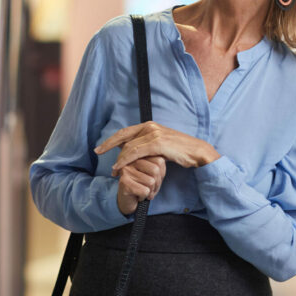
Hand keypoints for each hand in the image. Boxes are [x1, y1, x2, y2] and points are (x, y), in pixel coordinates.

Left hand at [95, 121, 219, 170]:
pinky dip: (125, 160)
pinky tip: (119, 167)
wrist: (197, 151)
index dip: (111, 139)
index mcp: (150, 125)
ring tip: (113, 170)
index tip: (100, 147)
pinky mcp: (157, 143)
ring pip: (128, 147)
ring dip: (118, 159)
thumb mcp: (161, 145)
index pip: (125, 131)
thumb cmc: (180, 150)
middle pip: (123, 137)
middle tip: (98, 153)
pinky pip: (135, 153)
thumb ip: (148, 145)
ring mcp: (154, 134)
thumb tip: (135, 151)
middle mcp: (150, 126)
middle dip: (109, 146)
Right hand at [114, 155, 166, 215]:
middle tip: (150, 189)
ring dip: (150, 191)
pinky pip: (145, 191)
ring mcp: (126, 170)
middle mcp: (131, 160)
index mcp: (139, 155)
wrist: (127, 201)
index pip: (159, 161)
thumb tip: (164, 161)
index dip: (161, 174)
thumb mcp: (153, 175)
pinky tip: (138, 196)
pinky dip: (144, 197)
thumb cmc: (142, 187)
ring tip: (143, 192)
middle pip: (155, 170)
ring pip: (151, 182)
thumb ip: (159, 167)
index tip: (154, 181)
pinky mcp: (123, 182)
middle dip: (157, 184)